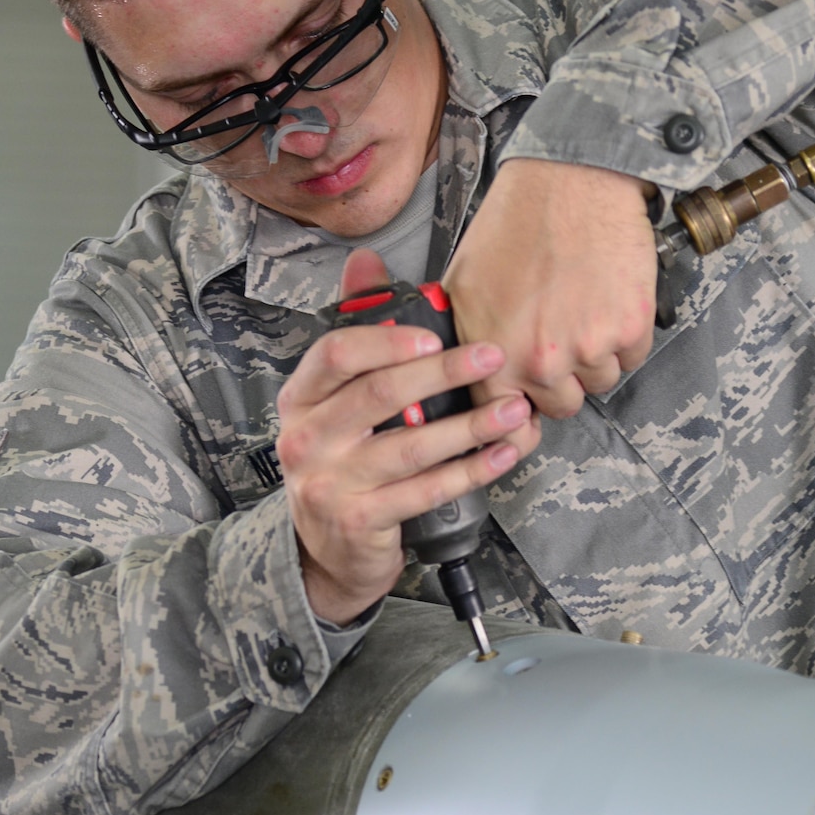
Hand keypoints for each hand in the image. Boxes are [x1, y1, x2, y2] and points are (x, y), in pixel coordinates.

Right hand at [275, 249, 541, 626]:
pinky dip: (471, 470)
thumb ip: (355, 332)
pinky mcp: (361, 521)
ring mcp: (331, 483)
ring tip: (513, 409)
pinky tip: (502, 453)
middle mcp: (308, 440)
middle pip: (379, 394)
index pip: (336, 354)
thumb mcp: (334, 403)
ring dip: (471, 424)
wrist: (328, 553)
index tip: (434, 334)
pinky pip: (427, 490)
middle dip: (444, 372)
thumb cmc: (341, 466)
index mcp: (302, 400)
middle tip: (491, 357)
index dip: (388, 339)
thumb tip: (366, 262)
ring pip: (412, 445)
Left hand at [443, 159, 656, 417]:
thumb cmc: (515, 224)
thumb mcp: (464, 287)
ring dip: (596, 354)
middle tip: (561, 332)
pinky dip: (625, 333)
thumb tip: (475, 381)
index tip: (529, 413)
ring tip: (582, 305)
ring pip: (601, 380)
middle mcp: (539, 361)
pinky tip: (606, 296)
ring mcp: (587, 347)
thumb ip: (470, 344)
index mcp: (493, 355)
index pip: (507, 425)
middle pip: (562, 405)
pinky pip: (632, 356)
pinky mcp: (628, 329)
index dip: (520, 418)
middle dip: (563, 377)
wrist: (570, 180)